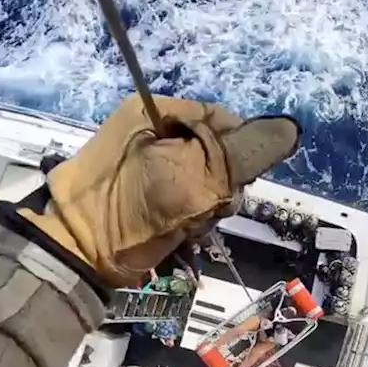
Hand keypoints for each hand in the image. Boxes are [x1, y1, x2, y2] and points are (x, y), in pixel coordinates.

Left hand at [11, 95, 300, 288]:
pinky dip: (191, 219)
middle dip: (220, 185)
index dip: (236, 152)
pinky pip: (187, 200)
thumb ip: (243, 152)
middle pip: (216, 152)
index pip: (221, 119)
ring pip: (205, 181)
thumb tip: (291, 128)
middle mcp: (150, 133)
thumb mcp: (193, 176)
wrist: (76, 255)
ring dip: (207, 207)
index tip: (231, 182)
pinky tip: (181, 234)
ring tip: (188, 225)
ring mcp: (147, 166)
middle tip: (204, 208)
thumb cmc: (131, 208)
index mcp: (154, 111)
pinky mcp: (146, 197)